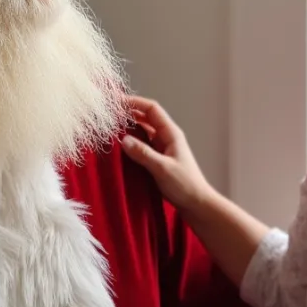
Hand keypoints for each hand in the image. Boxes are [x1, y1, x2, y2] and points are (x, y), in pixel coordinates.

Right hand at [121, 95, 215, 214]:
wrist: (196, 204)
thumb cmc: (184, 185)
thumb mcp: (162, 169)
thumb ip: (143, 153)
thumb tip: (123, 139)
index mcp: (171, 133)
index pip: (152, 109)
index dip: (135, 102)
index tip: (117, 102)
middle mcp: (166, 136)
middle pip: (146, 117)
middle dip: (129, 112)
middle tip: (110, 113)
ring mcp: (162, 147)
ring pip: (143, 130)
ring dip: (129, 127)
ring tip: (111, 127)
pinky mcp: (157, 158)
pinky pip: (142, 144)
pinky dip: (131, 141)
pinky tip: (119, 145)